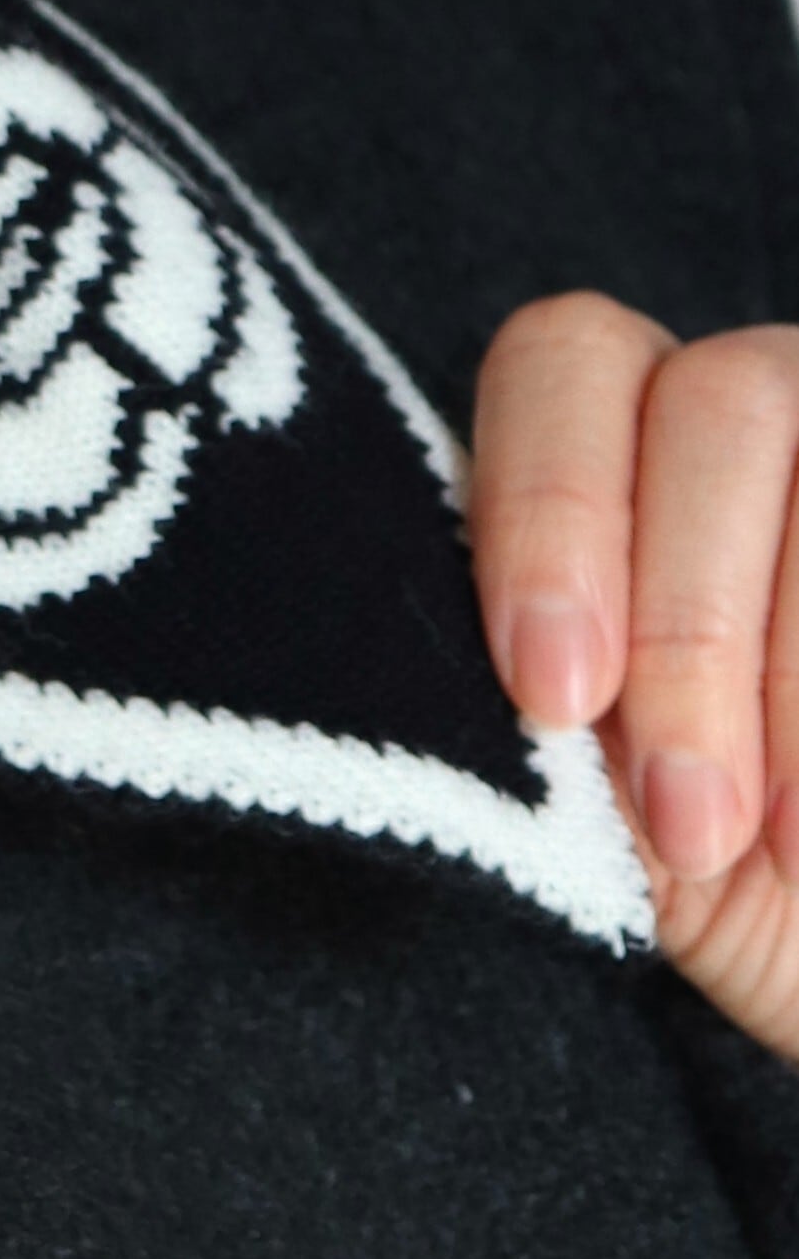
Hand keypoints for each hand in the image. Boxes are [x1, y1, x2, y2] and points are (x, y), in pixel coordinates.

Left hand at [474, 295, 798, 1054]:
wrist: (797, 901)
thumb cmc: (676, 838)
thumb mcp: (581, 774)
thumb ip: (534, 681)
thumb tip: (490, 668)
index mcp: (608, 413)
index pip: (564, 358)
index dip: (553, 509)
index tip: (550, 695)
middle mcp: (740, 400)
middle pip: (718, 406)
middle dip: (689, 623)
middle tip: (682, 816)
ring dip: (788, 685)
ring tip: (764, 846)